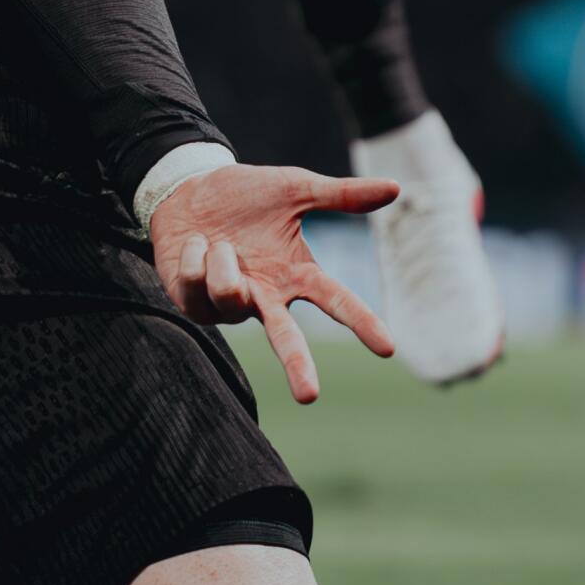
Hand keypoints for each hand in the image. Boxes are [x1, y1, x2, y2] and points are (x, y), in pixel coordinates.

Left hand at [148, 164, 398, 403]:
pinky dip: (194, 253)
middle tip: (309, 396)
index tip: (387, 348)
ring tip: (219, 241)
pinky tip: (194, 245)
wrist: (188, 190)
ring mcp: (231, 306)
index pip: (336, 300)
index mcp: (297, 274)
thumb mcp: (296, 188)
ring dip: (222, 257)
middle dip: (297, 366)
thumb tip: (396, 188)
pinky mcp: (195, 305)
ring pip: (230, 292)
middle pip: (287, 339)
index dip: (361, 322)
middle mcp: (267, 298)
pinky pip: (196, 282)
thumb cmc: (246, 195)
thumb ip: (341, 195)